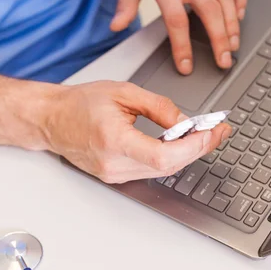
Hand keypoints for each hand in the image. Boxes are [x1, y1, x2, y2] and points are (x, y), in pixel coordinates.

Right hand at [45, 81, 230, 183]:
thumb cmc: (81, 103)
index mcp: (113, 140)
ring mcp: (114, 174)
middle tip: (217, 130)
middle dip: (199, 148)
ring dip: (187, 154)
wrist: (53, 119)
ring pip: (164, 171)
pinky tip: (180, 144)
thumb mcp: (124, 92)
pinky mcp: (115, 177)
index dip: (193, 147)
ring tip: (203, 134)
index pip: (163, 156)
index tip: (212, 132)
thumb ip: (159, 107)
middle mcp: (113, 164)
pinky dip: (171, 158)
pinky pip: (151, 171)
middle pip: (169, 166)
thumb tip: (187, 122)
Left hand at [110, 0, 246, 74]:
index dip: (182, 46)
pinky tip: (239, 14)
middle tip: (223, 61)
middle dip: (220, 39)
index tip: (186, 66)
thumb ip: (125, 5)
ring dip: (232, 24)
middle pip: (210, 11)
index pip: (176, 20)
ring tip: (233, 45)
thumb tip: (117, 27)